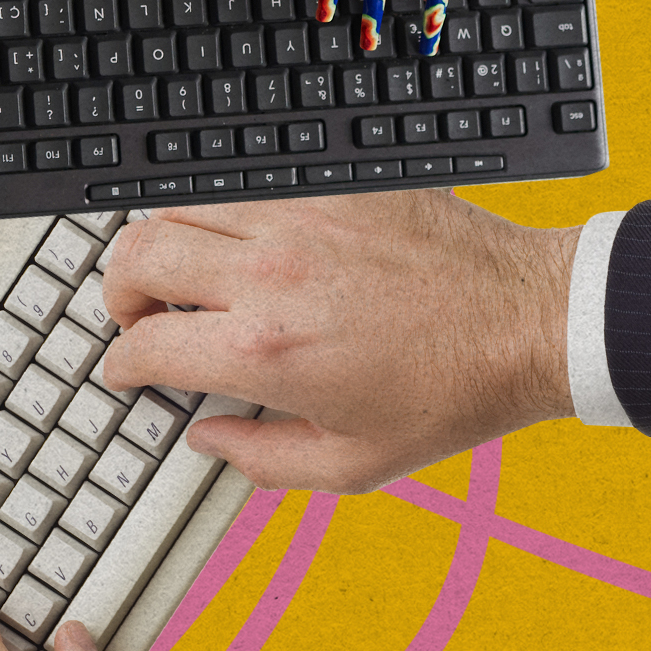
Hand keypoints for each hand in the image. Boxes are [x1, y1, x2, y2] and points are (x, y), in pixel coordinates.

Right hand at [98, 192, 574, 491]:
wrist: (531, 322)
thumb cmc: (451, 394)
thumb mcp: (353, 463)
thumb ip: (260, 460)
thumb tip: (207, 438)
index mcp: (264, 351)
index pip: (143, 343)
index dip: (121, 364)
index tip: (129, 369)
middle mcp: (268, 276)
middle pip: (136, 257)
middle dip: (119, 293)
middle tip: (139, 315)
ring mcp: (298, 221)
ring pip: (179, 211)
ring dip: (166, 248)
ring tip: (186, 277)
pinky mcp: (332, 188)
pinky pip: (244, 186)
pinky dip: (227, 217)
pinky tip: (247, 247)